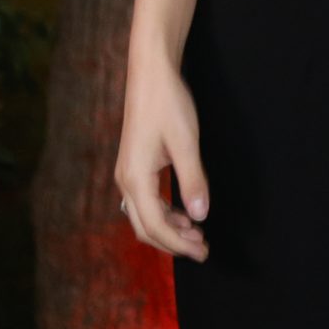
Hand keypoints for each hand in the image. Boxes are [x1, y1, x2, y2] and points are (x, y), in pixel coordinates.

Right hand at [115, 58, 209, 260]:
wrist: (151, 76)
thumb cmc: (168, 106)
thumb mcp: (186, 143)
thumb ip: (193, 181)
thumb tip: (200, 215)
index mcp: (135, 180)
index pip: (155, 226)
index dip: (179, 244)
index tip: (203, 251)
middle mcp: (125, 181)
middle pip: (145, 228)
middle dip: (173, 242)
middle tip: (203, 248)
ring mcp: (127, 174)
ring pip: (143, 216)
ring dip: (168, 229)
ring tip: (196, 233)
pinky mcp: (134, 166)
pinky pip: (145, 201)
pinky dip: (163, 213)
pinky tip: (182, 213)